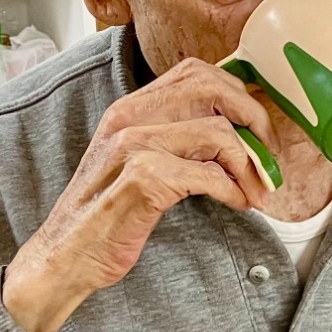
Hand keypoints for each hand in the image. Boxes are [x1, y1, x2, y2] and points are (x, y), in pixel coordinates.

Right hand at [2, 59, 277, 331]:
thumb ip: (175, 140)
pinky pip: (210, 175)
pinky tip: (237, 204)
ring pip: (219, 132)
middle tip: (268, 159)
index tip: (258, 131)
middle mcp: (129, 118)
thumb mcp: (137, 163)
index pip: (197, 72)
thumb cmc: (107, 215)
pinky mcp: (142, 179)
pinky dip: (234, 190)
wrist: (63, 258)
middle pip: (214, 88)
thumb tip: (237, 132)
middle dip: (255, 121)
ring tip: (255, 191)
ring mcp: (133, 146)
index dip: (239, 96)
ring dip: (249, 165)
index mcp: (130, 108)